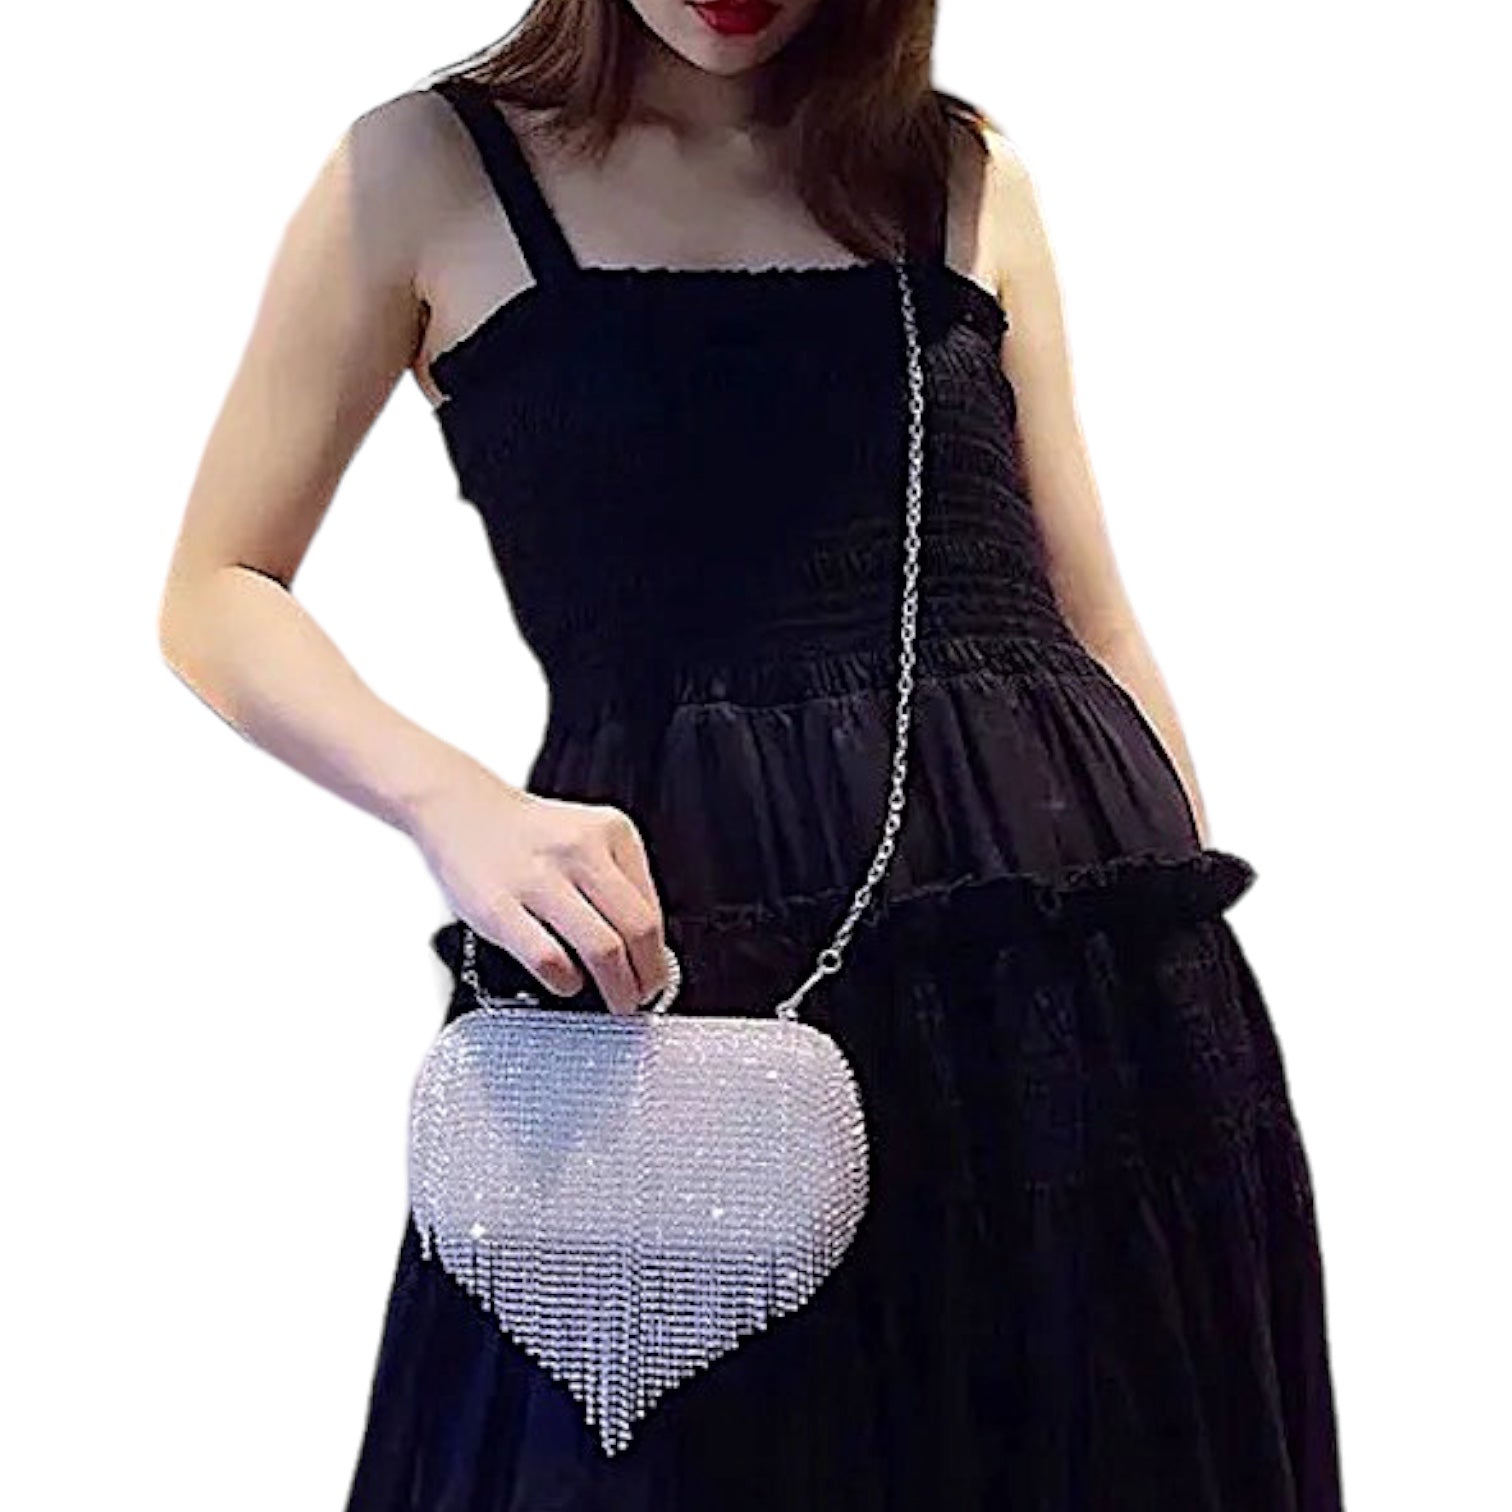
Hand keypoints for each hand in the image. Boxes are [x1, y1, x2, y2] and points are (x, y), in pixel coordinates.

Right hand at [409, 765, 671, 1014]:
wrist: (460, 809)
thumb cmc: (527, 836)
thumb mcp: (587, 838)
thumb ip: (617, 884)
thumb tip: (645, 948)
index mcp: (610, 832)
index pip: (652, 908)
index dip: (658, 953)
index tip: (654, 974)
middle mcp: (579, 850)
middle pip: (637, 930)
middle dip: (648, 977)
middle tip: (642, 996)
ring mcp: (538, 878)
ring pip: (602, 949)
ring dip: (617, 988)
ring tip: (616, 1001)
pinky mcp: (499, 907)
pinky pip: (549, 959)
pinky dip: (567, 982)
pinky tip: (566, 982)